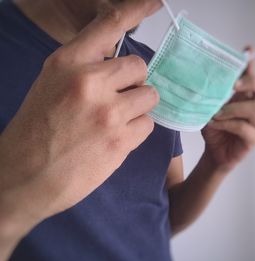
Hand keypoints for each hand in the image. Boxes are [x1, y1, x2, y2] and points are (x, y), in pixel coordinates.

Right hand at [0, 2, 160, 257]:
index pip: (109, 25)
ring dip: (137, 108)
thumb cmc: (38, 129)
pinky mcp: (120, 141)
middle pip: (140, 66)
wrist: (26, 175)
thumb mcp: (54, 85)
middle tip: (117, 99)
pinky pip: (148, 124)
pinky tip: (116, 139)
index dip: (135, 10)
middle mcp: (90, 82)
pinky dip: (136, 130)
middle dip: (133, 82)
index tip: (155, 1)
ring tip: (115, 122)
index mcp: (68, 63)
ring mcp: (108, 112)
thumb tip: (123, 68)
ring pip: (149, 96)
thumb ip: (87, 70)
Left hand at [202, 47, 254, 173]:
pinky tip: (215, 124)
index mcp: (242, 96)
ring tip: (215, 114)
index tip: (248, 50)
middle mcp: (253, 106)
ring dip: (231, 109)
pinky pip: (243, 126)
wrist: (213, 153)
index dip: (250, 62)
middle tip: (234, 84)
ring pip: (253, 107)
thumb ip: (210, 97)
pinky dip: (227, 123)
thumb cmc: (213, 129)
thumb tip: (198, 81)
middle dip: (250, 81)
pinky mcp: (253, 137)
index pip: (250, 76)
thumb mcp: (208, 109)